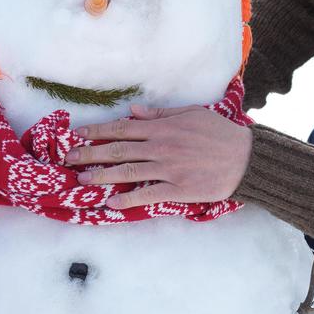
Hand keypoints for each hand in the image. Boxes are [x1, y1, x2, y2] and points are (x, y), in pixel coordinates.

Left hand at [62, 104, 252, 208]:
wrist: (245, 158)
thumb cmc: (220, 133)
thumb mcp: (191, 114)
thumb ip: (161, 114)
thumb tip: (133, 112)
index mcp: (163, 127)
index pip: (122, 128)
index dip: (97, 132)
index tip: (77, 135)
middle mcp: (161, 147)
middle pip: (118, 150)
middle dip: (90, 154)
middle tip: (68, 159)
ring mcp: (168, 169)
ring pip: (127, 171)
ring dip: (101, 176)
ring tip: (81, 181)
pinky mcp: (178, 189)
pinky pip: (147, 194)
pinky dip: (127, 197)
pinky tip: (111, 202)